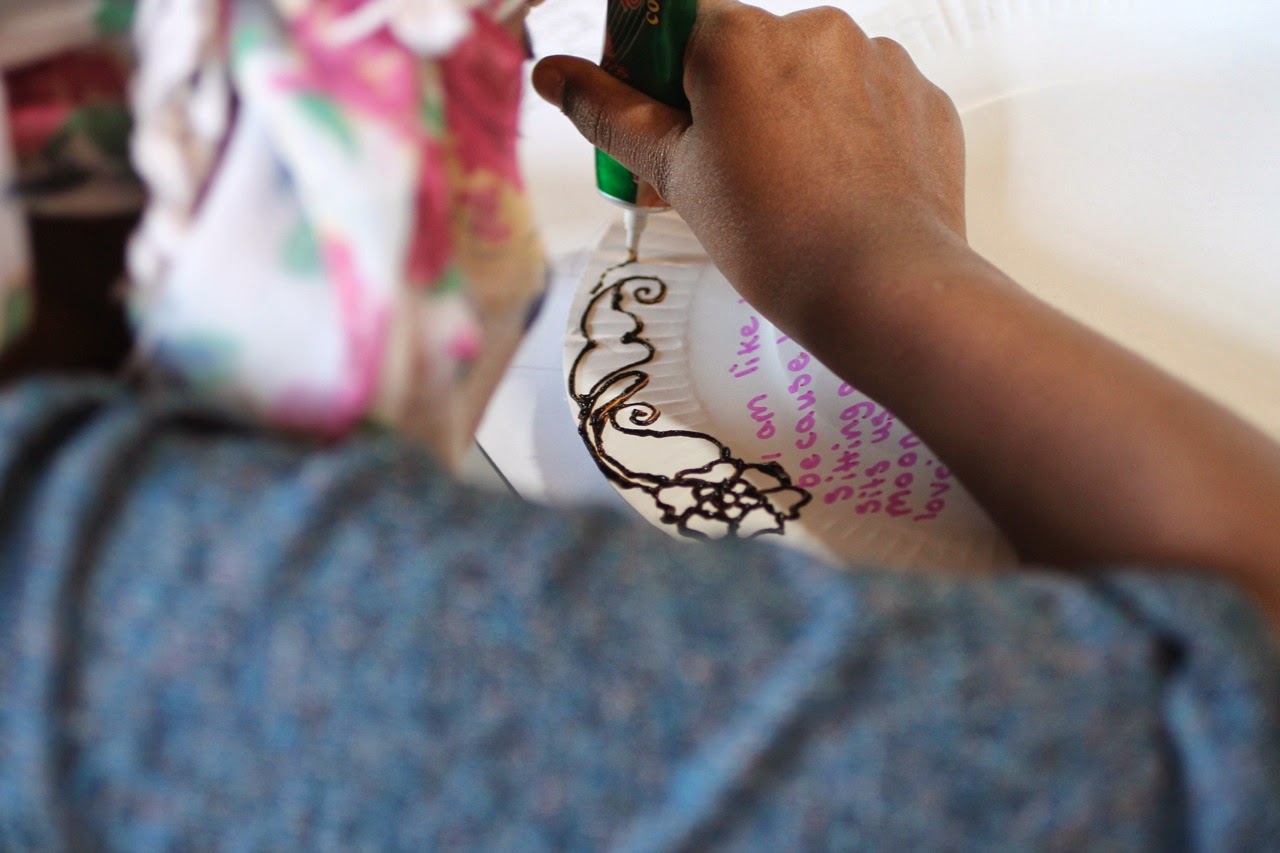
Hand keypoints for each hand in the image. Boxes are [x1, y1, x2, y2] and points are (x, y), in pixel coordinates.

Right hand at [531, 0, 967, 336]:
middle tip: (728, 180)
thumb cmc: (773, 238)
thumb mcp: (676, 176)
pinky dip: (851, 135)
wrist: (882, 288)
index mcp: (739, 39)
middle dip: (732, 106)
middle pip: (749, 54)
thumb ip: (611, 114)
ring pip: (813, 78)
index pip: (675, 30)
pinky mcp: (923, 98)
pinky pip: (870, 101)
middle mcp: (814, 28)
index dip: (662, 84)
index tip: (668, 133)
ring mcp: (879, 60)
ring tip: (794, 194)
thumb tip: (553, 74)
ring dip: (794, 118)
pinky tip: (840, 190)